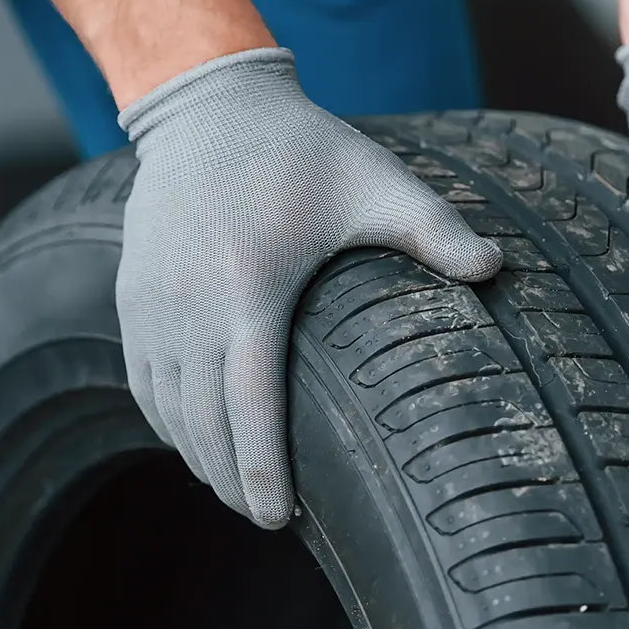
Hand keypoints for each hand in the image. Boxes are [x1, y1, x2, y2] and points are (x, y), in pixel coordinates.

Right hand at [116, 49, 502, 527]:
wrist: (205, 108)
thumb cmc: (298, 150)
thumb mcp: (373, 181)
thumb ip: (436, 229)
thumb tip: (499, 270)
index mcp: (249, 288)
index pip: (249, 404)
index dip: (260, 471)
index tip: (277, 518)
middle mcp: (188, 305)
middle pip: (202, 424)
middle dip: (231, 480)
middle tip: (267, 519)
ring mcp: (151, 306)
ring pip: (167, 411)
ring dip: (198, 458)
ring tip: (235, 491)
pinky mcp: (130, 299)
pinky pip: (141, 382)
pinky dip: (167, 423)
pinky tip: (196, 443)